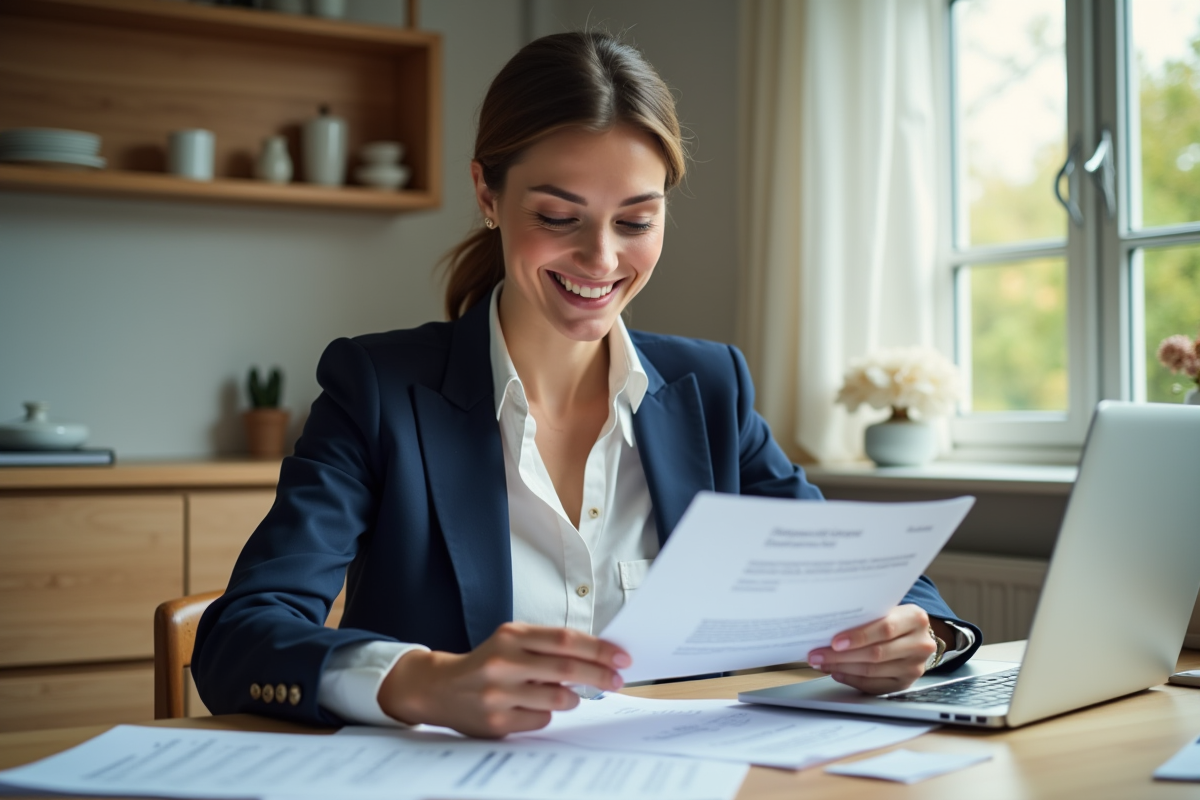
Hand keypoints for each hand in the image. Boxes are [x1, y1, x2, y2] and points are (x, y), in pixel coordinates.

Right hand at [376, 622, 629, 737]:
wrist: (440, 687)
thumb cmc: (486, 662)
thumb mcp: (511, 641)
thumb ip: (547, 646)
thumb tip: (597, 656)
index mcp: (511, 636)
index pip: (565, 639)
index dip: (598, 648)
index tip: (620, 656)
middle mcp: (503, 662)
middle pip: (566, 669)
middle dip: (599, 674)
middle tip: (617, 679)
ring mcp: (499, 693)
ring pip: (557, 699)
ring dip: (574, 698)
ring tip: (572, 695)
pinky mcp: (496, 721)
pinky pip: (541, 720)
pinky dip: (548, 714)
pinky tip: (537, 707)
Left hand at [805, 604, 936, 694]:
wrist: (915, 636)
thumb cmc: (894, 620)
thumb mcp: (887, 610)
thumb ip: (867, 616)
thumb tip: (829, 626)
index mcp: (915, 619)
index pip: (885, 629)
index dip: (858, 636)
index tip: (834, 642)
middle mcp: (920, 644)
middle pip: (876, 653)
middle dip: (842, 656)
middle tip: (818, 654)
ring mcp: (914, 667)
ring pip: (873, 671)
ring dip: (843, 668)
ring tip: (823, 663)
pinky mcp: (906, 683)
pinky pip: (874, 685)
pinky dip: (852, 680)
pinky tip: (837, 673)